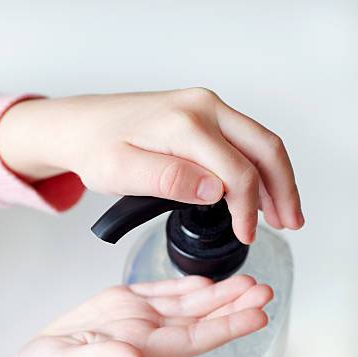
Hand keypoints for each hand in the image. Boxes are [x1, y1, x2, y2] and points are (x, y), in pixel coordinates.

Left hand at [0, 88, 302, 244]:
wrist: (80, 127)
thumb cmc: (95, 148)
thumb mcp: (122, 171)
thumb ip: (169, 179)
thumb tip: (216, 189)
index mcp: (185, 123)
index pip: (236, 171)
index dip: (248, 209)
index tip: (247, 235)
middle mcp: (202, 108)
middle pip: (263, 148)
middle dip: (283, 189)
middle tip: (291, 222)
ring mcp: (205, 108)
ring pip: (259, 143)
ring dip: (276, 178)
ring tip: (283, 212)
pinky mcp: (203, 115)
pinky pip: (243, 140)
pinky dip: (259, 168)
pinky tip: (259, 191)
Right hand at [0, 275, 271, 356]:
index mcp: (144, 350)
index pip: (197, 338)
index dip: (229, 326)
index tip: (258, 314)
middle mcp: (150, 335)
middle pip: (202, 320)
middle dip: (235, 306)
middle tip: (265, 291)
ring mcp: (140, 319)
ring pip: (189, 304)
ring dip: (219, 294)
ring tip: (248, 282)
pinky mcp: (125, 304)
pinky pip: (164, 293)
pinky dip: (187, 285)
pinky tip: (206, 280)